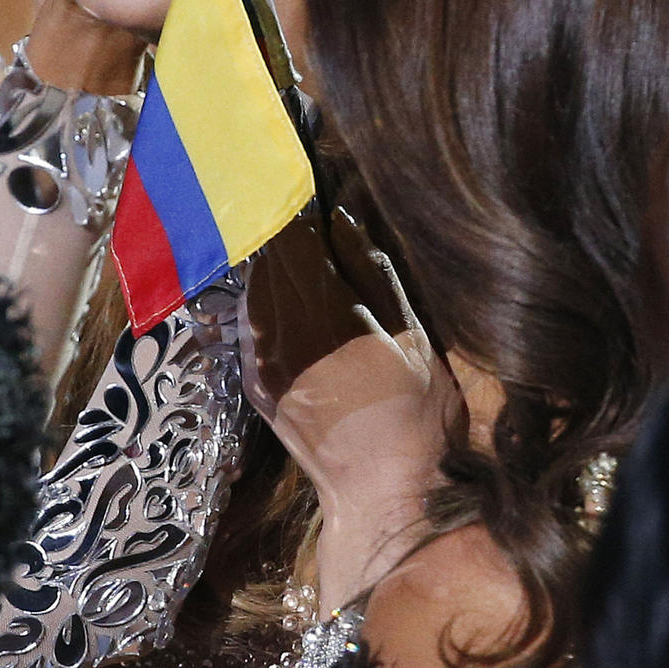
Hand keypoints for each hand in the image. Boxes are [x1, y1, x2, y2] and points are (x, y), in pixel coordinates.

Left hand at [238, 207, 457, 605]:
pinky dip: (268, 301)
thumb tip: (340, 217)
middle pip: (265, 258)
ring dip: (272, 264)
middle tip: (296, 199)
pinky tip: (293, 299)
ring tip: (298, 246)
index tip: (297, 174)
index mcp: (320, 315)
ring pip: (253, 288)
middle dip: (281, 227)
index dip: (291, 202)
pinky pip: (252, 323)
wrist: (383, 494)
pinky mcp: (254, 384)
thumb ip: (372, 273)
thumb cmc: (416, 417)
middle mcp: (276, 335)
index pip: (289, 236)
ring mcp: (258, 362)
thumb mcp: (414, 336)